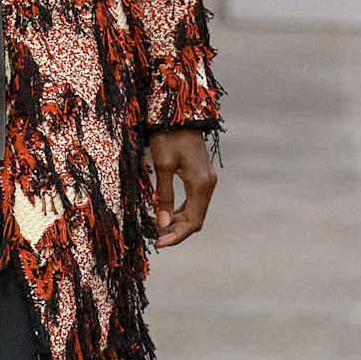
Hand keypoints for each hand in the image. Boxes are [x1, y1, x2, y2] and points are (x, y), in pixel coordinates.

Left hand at [150, 128, 216, 248]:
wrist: (179, 115)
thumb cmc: (169, 137)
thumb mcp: (162, 165)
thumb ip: (163, 195)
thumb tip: (161, 224)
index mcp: (201, 184)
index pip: (193, 222)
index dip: (176, 236)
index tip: (158, 244)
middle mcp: (208, 185)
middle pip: (194, 220)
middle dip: (174, 231)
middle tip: (152, 237)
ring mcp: (206, 181)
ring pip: (194, 212)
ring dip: (176, 222)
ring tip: (154, 226)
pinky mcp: (201, 177)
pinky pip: (192, 202)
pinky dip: (179, 211)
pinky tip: (164, 214)